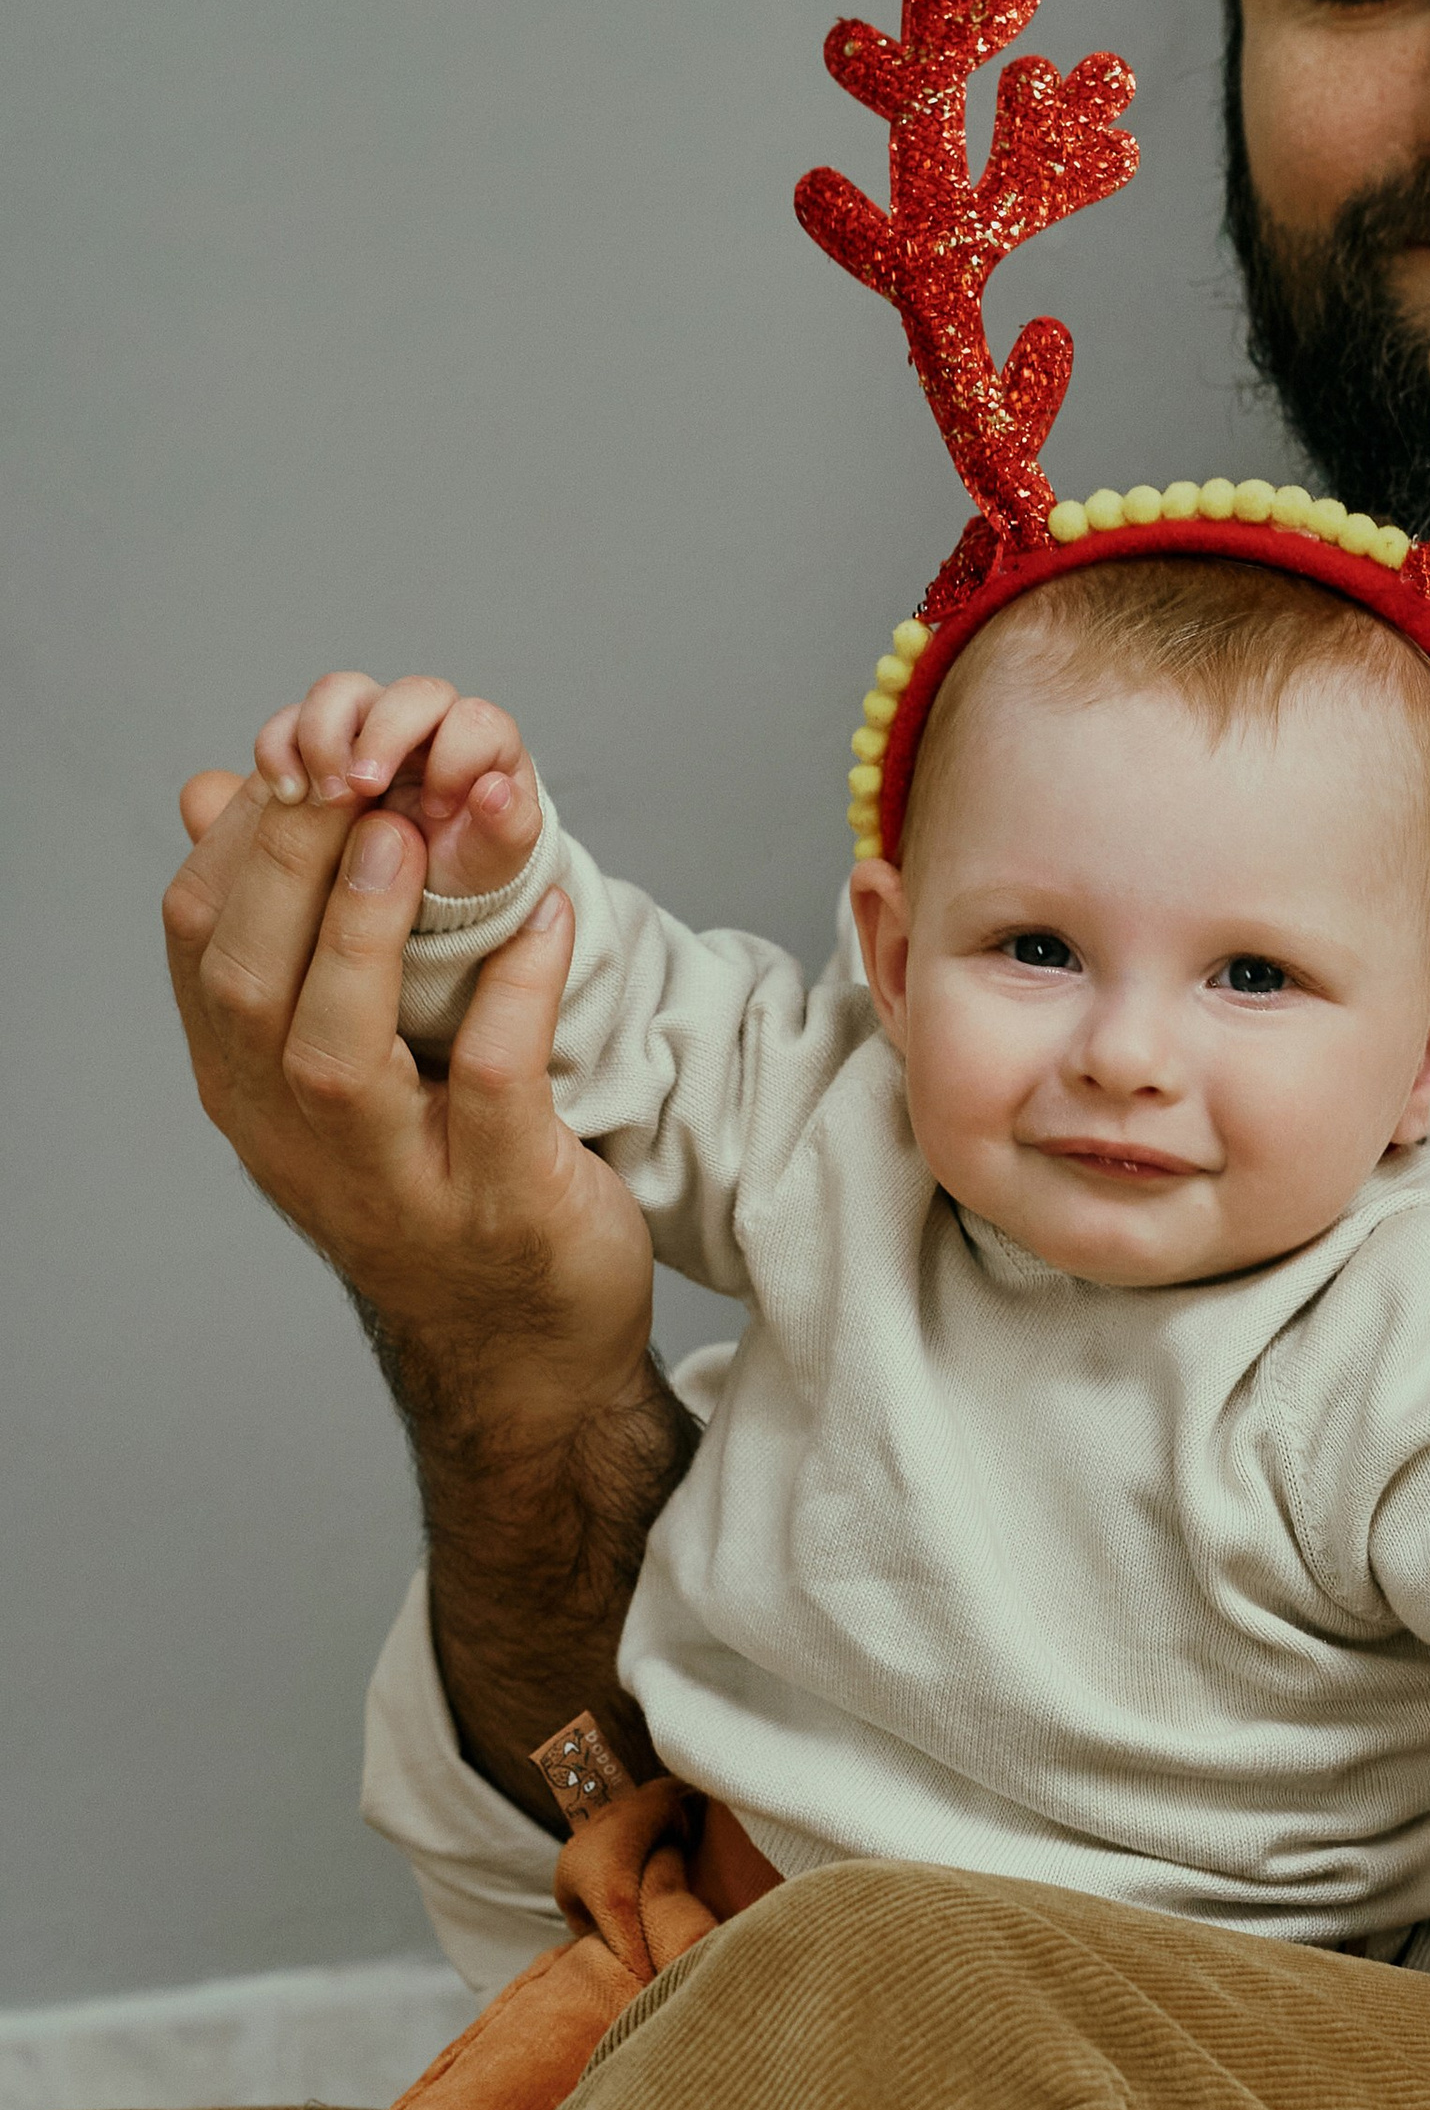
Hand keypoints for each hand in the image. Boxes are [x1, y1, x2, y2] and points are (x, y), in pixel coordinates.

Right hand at [165, 766, 649, 1423]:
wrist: (523, 1356)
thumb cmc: (434, 1179)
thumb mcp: (340, 1062)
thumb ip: (288, 933)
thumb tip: (212, 791)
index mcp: (249, 1090)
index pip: (199, 944)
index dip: (238, 840)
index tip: (293, 753)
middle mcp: (297, 1141)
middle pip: (248, 988)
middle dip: (287, 864)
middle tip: (347, 770)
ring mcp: (396, 1183)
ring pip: (334, 1054)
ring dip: (362, 934)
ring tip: (408, 832)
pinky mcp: (500, 1205)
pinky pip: (495, 1088)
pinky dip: (516, 994)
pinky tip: (550, 916)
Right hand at [252, 670, 539, 901]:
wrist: (409, 902)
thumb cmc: (459, 873)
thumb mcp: (489, 865)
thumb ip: (508, 829)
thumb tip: (496, 790)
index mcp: (481, 745)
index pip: (476, 720)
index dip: (455, 759)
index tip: (437, 811)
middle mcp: (427, 725)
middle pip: (411, 694)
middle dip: (385, 738)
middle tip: (363, 791)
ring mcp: (369, 728)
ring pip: (343, 691)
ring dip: (326, 737)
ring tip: (324, 796)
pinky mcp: (320, 745)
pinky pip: (290, 721)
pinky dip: (280, 748)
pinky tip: (289, 793)